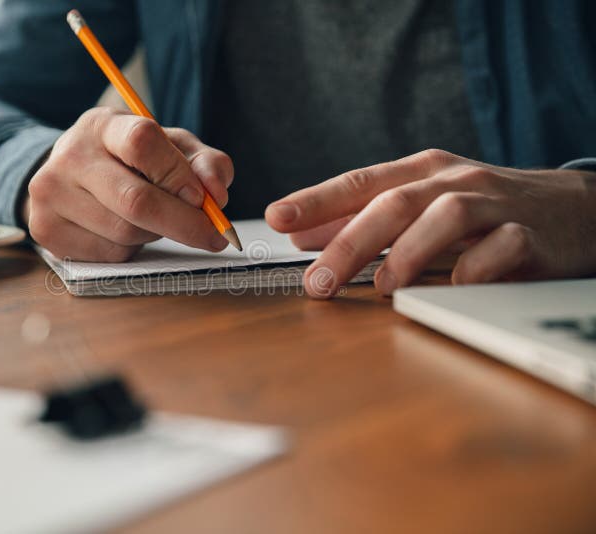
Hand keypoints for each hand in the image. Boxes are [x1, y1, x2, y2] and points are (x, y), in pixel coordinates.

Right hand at [24, 107, 232, 260]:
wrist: (68, 175)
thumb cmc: (129, 161)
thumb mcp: (170, 148)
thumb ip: (204, 163)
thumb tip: (217, 193)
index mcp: (102, 125)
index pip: (142, 142)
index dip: (179, 175)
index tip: (204, 199)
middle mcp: (69, 156)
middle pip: (135, 200)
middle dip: (184, 223)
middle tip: (212, 235)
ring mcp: (51, 195)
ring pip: (125, 233)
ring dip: (155, 235)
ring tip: (153, 220)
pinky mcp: (45, 229)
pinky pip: (108, 255)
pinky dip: (131, 250)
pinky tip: (124, 232)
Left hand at [266, 149, 595, 297]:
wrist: (573, 208)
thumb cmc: (483, 209)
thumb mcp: (420, 205)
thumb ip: (362, 218)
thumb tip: (302, 236)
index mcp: (422, 171)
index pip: (360, 181)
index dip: (317, 200)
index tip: (277, 219)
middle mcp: (454, 181)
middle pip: (394, 202)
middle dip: (349, 241)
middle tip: (317, 280)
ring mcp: (494, 204)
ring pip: (445, 216)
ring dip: (407, 253)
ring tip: (380, 287)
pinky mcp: (531, 234)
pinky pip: (501, 248)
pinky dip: (473, 269)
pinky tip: (450, 288)